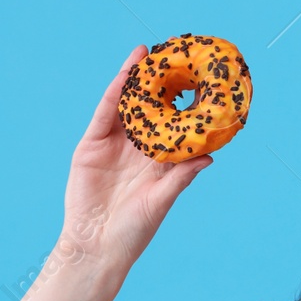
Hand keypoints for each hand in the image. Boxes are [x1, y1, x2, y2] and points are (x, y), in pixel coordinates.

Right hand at [59, 45, 213, 272]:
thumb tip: (209, 157)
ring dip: (134, 80)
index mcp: (158, 161)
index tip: (200, 82)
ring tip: (146, 54)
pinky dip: (112, 95)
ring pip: (125, 106)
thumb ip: (181, 177)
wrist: (96, 246)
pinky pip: (103, 115)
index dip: (184, 104)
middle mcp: (137, 149)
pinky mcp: (91, 146)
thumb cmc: (134, 231)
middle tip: (171, 53)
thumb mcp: (161, 201)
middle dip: (158, 82)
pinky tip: (124, 76)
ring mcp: (113, 145)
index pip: (173, 125)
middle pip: (149, 108)